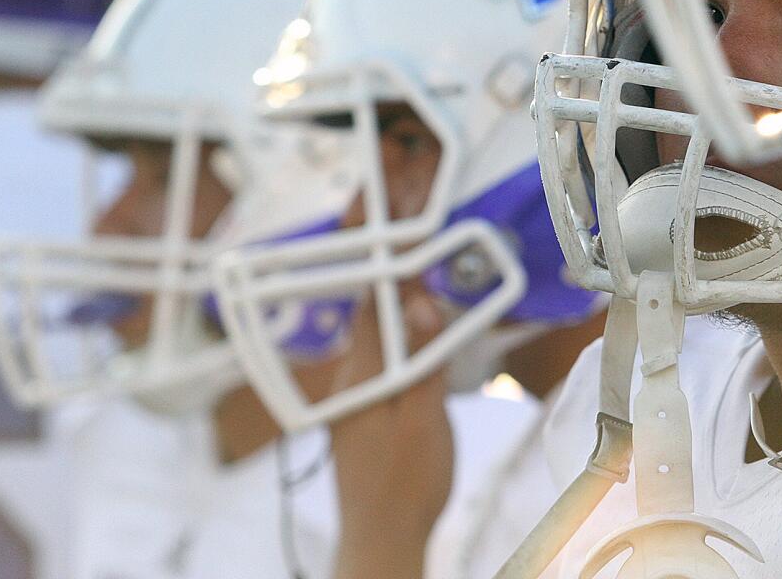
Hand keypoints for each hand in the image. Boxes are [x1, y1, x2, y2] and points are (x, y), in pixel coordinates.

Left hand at [331, 283, 454, 578]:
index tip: (418, 243)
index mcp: (360, 376)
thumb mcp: (425, 417)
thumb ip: (424, 359)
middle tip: (434, 263)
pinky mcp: (359, 415)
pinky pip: (380, 366)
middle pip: (373, 320)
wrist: (381, 538)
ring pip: (377, 343)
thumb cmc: (407, 484)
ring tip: (434, 298)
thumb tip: (421, 304)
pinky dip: (402, 348)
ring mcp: (350, 399)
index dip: (396, 271)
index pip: (374, 306)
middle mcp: (347, 381)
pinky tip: (423, 350)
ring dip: (403, 319)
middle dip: (402, 289)